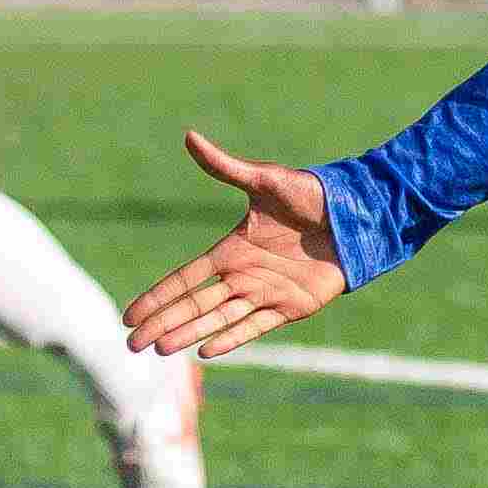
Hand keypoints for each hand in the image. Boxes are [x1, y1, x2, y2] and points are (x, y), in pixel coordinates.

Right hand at [125, 129, 344, 357]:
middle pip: (193, 305)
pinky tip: (207, 351)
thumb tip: (189, 136)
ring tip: (160, 350)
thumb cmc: (313, 195)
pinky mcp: (291, 307)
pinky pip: (255, 326)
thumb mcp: (265, 180)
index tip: (130, 314)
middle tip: (131, 344)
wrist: (357, 216)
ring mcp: (266, 293)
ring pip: (217, 319)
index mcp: (232, 249)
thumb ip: (225, 166)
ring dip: (189, 334)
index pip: (184, 278)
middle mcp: (243, 274)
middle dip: (163, 323)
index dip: (158, 296)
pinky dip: (232, 339)